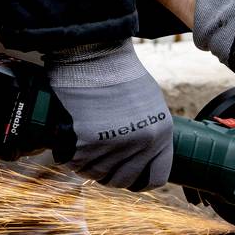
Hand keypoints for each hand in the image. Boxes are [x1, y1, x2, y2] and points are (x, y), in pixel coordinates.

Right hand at [45, 40, 172, 191]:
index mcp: (161, 134)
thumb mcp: (149, 104)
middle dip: (111, 174)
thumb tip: (137, 154)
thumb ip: (148, 132)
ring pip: (98, 175)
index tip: (130, 176)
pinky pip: (79, 164)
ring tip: (85, 147)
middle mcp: (142, 143)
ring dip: (90, 165)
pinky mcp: (89, 142)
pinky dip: (73, 158)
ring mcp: (116, 145)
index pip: (156, 177)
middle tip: (100, 161)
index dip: (141, 180)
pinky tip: (73, 144)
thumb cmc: (119, 74)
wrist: (96, 54)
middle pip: (124, 180)